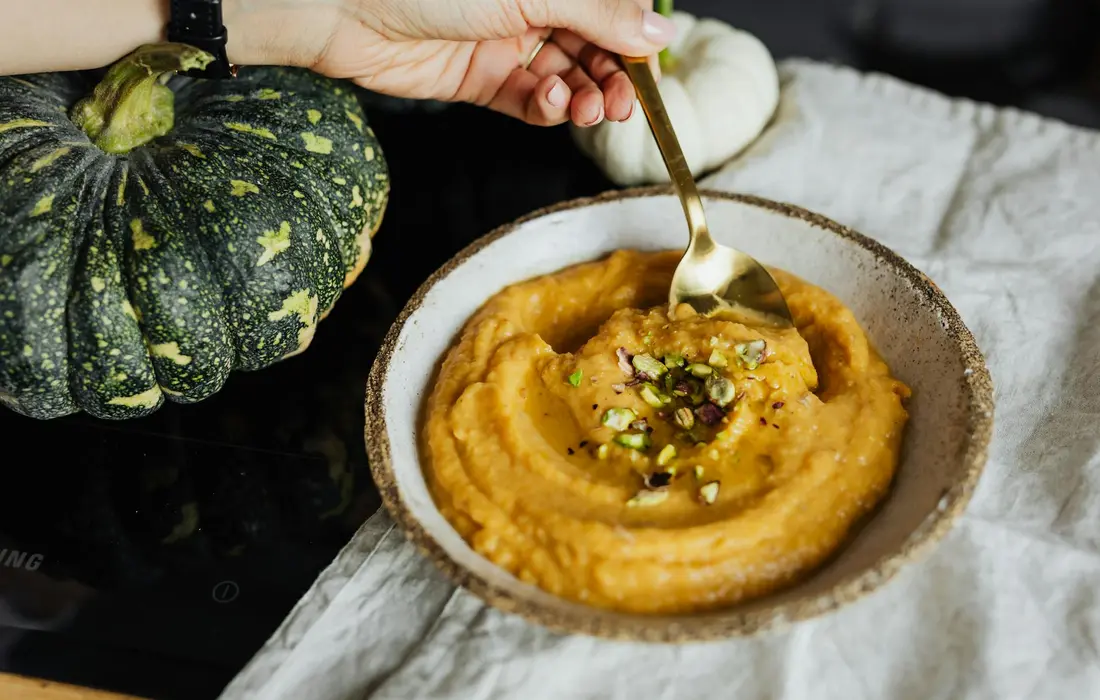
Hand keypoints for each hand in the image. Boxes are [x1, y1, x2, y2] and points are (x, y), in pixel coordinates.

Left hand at [235, 0, 675, 126]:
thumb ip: (599, 13)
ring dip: (585, 97)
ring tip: (589, 107)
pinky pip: (529, 101)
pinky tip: (551, 103)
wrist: (346, 7)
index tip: (652, 70)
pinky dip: (547, 108)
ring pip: (566, 77)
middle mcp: (531, 5)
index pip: (609, 10)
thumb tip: (658, 33)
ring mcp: (505, 41)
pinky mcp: (481, 79)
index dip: (634, 41)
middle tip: (625, 102)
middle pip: (592, 46)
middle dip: (613, 77)